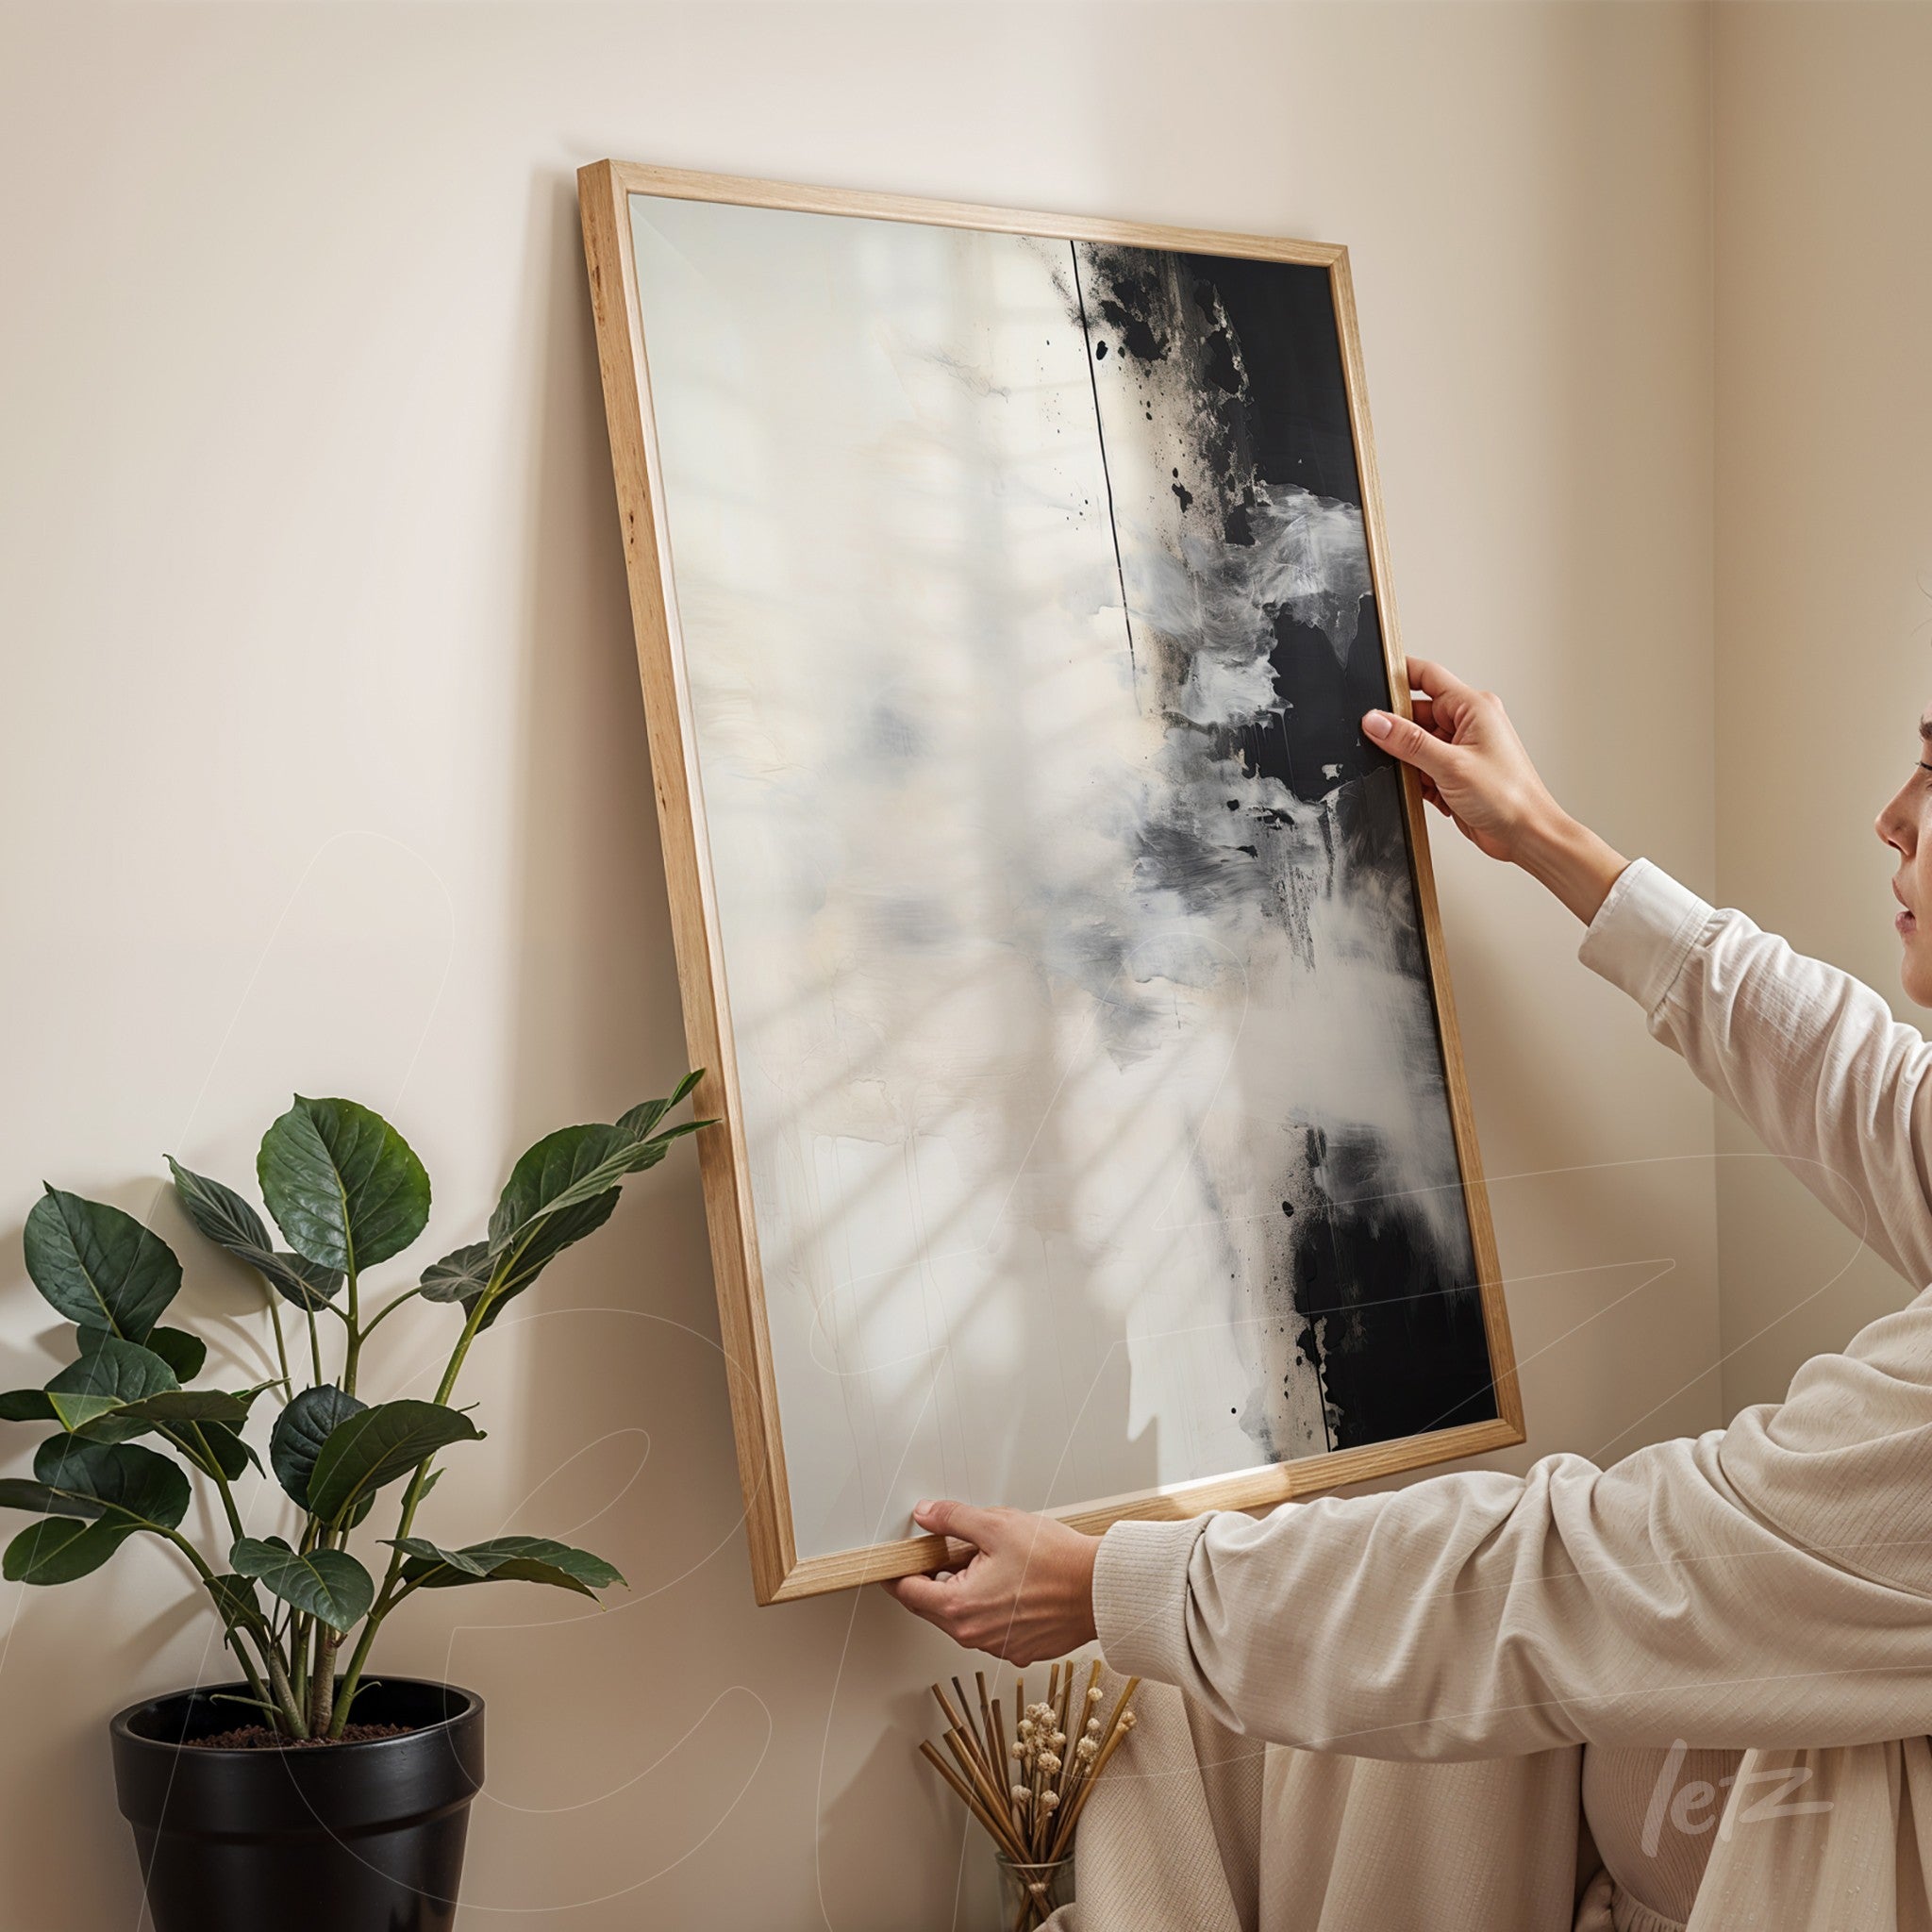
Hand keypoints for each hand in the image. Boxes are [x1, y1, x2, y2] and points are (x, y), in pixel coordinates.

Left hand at [881, 1500, 1099, 1663]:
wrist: (1100, 1588)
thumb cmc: (1055, 1560)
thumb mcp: (996, 1525)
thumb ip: (953, 1519)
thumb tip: (926, 1515)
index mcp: (959, 1607)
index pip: (908, 1593)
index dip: (900, 1571)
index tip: (899, 1559)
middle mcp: (974, 1636)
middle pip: (934, 1607)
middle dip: (937, 1578)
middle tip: (954, 1550)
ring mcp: (998, 1647)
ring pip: (963, 1618)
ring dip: (966, 1592)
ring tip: (992, 1563)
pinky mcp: (1020, 1650)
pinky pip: (991, 1628)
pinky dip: (991, 1607)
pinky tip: (1012, 1583)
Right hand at [1363, 658, 1627, 923]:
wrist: (1525, 835)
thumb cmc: (1509, 796)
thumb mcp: (1450, 765)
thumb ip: (1409, 741)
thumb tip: (1376, 721)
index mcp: (1473, 707)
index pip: (1427, 676)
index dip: (1398, 675)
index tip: (1372, 684)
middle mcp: (1467, 724)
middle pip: (1416, 714)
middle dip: (1400, 733)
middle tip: (1389, 748)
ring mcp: (1460, 749)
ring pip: (1416, 744)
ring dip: (1410, 762)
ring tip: (1421, 778)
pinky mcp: (1454, 773)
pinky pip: (1422, 767)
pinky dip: (1418, 780)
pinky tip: (1428, 792)